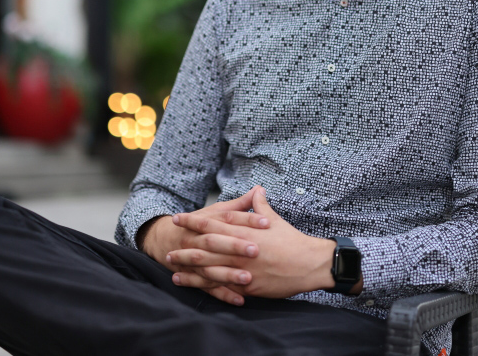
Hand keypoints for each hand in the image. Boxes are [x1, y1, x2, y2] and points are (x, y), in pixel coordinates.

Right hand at [139, 186, 270, 304]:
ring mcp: (194, 259)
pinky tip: (240, 299)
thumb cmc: (200, 224)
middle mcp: (198, 239)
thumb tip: (259, 189)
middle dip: (234, 246)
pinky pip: (208, 287)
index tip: (266, 222)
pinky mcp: (194, 276)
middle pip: (215, 242)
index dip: (247, 219)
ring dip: (228, 274)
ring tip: (248, 278)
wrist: (165, 239)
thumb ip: (239, 204)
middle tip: (255, 250)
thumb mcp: (217, 211)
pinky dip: (224, 294)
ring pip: (210, 267)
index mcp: (207, 221)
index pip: (228, 218)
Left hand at [168, 187, 343, 300]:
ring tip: (173, 268)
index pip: (212, 225)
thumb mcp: (274, 220)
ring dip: (189, 270)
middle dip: (185, 247)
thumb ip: (260, 206)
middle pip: (205, 249)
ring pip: (209, 270)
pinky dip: (206, 287)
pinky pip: (222, 287)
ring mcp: (241, 270)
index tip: (178, 218)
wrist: (309, 264)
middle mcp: (238, 251)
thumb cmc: (292, 240)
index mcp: (243, 232)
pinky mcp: (247, 286)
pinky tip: (193, 287)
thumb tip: (256, 190)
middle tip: (168, 246)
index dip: (193, 222)